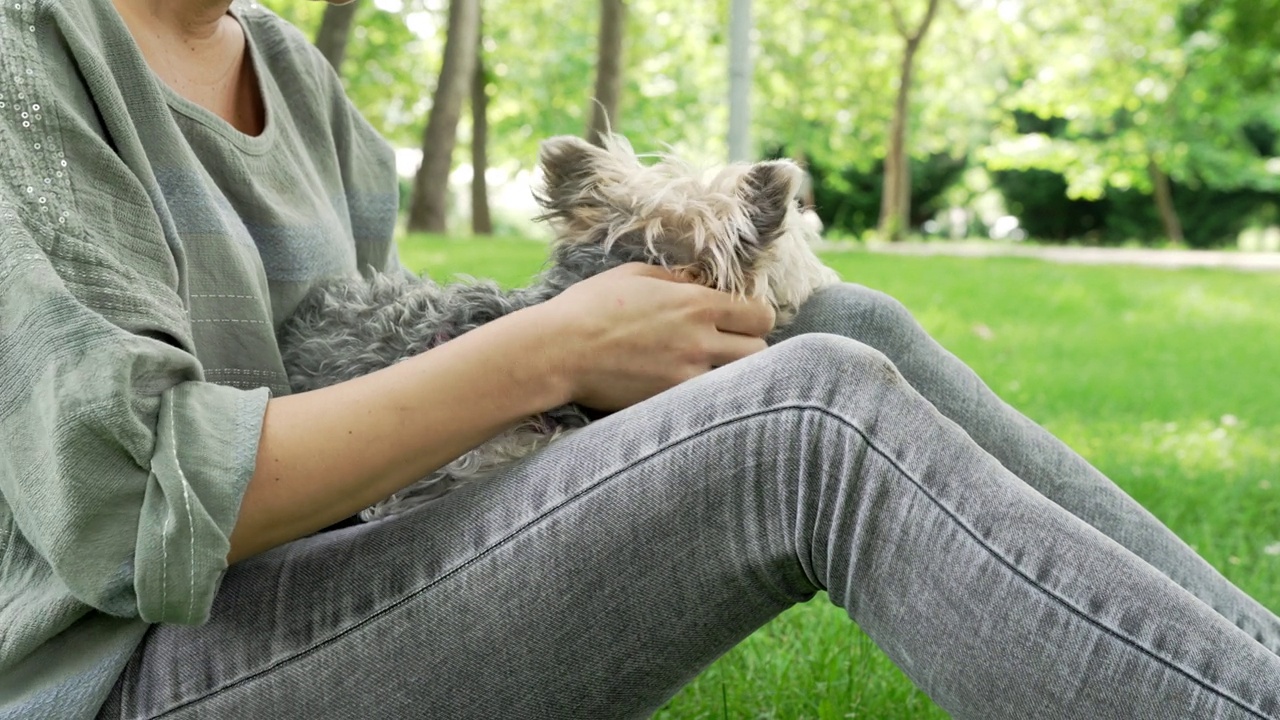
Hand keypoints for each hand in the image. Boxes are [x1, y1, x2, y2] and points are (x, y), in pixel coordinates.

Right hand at [532, 263, 776, 410]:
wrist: (558, 350)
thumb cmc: (591, 306)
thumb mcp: (636, 275)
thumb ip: (677, 280)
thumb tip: (700, 283)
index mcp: (696, 304)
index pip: (760, 315)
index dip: (755, 316)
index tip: (741, 318)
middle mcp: (700, 342)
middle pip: (760, 351)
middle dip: (749, 345)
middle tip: (728, 344)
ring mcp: (687, 377)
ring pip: (738, 381)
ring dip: (730, 373)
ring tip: (708, 366)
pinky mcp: (669, 402)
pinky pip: (705, 399)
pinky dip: (702, 393)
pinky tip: (682, 383)